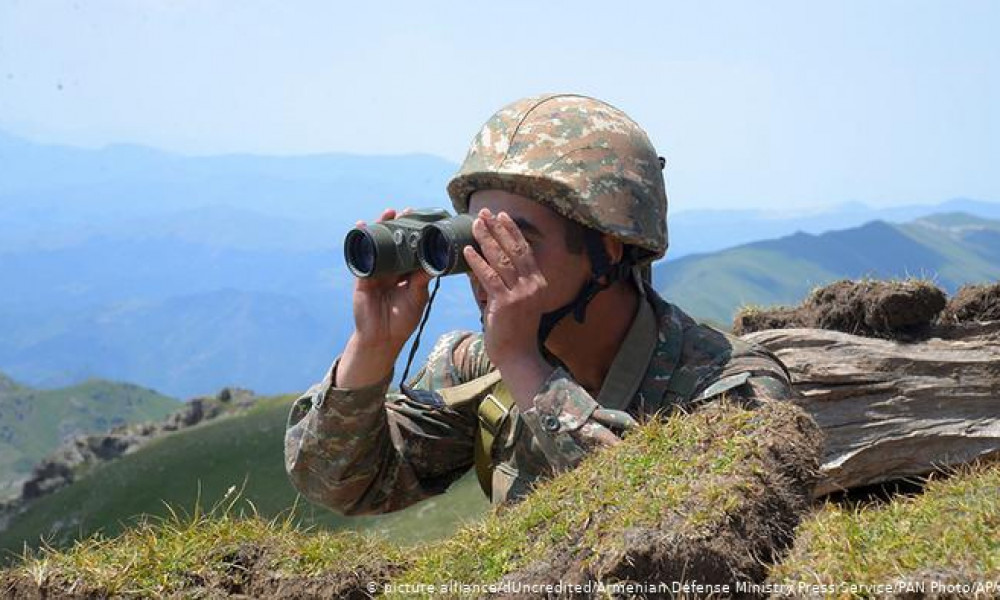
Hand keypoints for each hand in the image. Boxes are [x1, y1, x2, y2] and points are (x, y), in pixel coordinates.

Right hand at [351, 208, 431, 349]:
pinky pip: (362, 255)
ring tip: (388, 212)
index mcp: (406, 275)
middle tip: (407, 210)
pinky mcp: (363, 276)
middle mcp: (392, 270)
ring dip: (381, 227)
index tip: (424, 220)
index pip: (412, 250)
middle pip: (395, 243)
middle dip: (399, 226)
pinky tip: (361, 226)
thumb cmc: (402, 320)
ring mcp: (377, 272)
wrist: (382, 338)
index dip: (417, 236)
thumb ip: (422, 279)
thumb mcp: (417, 297)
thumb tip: (433, 260)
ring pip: (379, 245)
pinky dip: (361, 241)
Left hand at [462, 208, 548, 370]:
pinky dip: (477, 262)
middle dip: (498, 228)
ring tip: (475, 225)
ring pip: (501, 259)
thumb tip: (483, 264)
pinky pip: (489, 277)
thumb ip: (504, 283)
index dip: (512, 231)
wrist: (518, 356)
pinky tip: (467, 251)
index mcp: (538, 282)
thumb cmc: (514, 331)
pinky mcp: (506, 303)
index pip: (525, 250)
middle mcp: (532, 285)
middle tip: (485, 212)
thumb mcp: (515, 302)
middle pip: (514, 249)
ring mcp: (521, 294)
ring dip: (487, 240)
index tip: (502, 215)